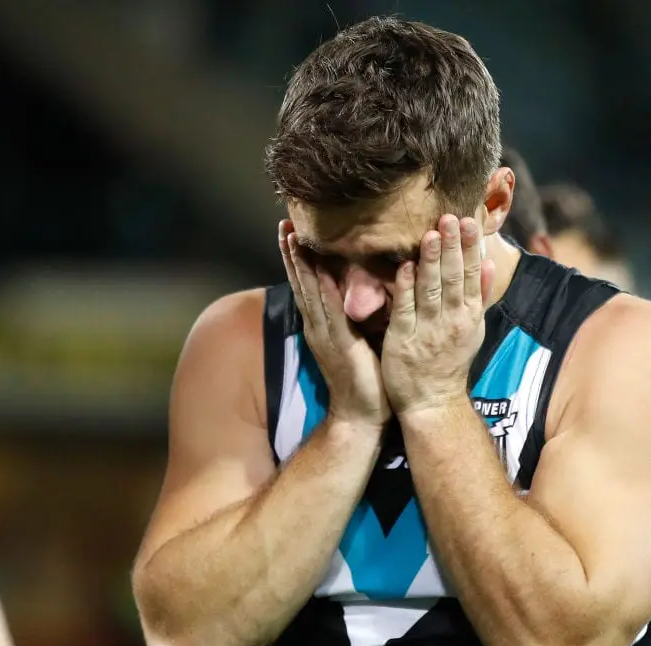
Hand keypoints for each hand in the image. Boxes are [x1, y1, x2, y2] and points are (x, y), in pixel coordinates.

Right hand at [279, 220, 390, 426]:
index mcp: (322, 326)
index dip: (299, 259)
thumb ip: (357, 317)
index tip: (293, 231)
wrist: (361, 416)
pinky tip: (317, 269)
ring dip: (300, 264)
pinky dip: (322, 288)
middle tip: (284, 224)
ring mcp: (324, 335)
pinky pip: (329, 310)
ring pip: (308, 291)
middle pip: (301, 283)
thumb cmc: (366, 381)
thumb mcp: (360, 340)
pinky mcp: (338, 344)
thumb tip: (367, 292)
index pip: (308, 285)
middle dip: (292, 253)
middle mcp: (318, 327)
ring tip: (291, 236)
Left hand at [382, 215, 495, 415]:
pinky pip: (405, 309)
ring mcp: (427, 330)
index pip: (473, 276)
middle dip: (453, 247)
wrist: (433, 402)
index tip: (469, 222)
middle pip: (454, 278)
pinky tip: (405, 267)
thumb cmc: (451, 361)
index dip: (470, 248)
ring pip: (431, 290)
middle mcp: (452, 321)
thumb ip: (481, 295)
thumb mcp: (474, 329)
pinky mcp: (403, 339)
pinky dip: (405, 288)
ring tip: (431, 234)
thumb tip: (491, 263)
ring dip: (431, 261)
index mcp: (470, 316)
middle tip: (451, 217)